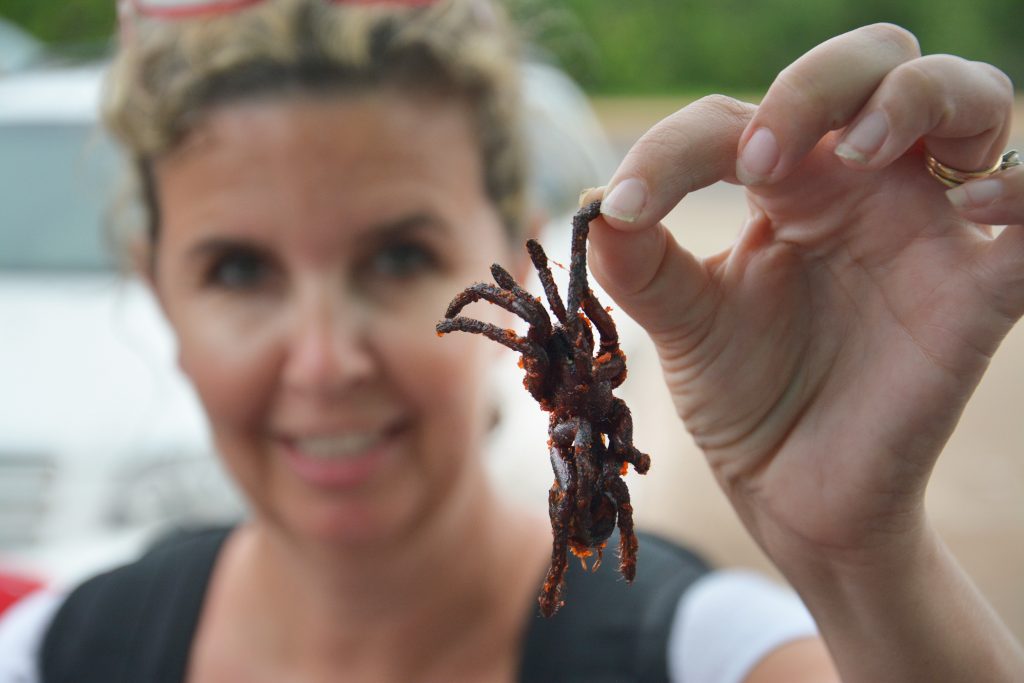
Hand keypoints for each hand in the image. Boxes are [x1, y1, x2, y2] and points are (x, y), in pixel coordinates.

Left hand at [586, 23, 1021, 568]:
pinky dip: (1021, 193)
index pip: (738, 118)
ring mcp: (926, 232)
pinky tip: (972, 207)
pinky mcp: (976, 296)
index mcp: (788, 185)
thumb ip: (641, 263)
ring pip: (972, 101)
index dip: (677, 149)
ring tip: (859, 152)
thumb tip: (593, 206)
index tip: (628, 210)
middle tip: (760, 157)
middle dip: (820, 82)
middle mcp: (863, 188)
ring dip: (917, 101)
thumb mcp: (682, 322)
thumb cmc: (743, 394)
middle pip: (878, 63)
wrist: (790, 488)